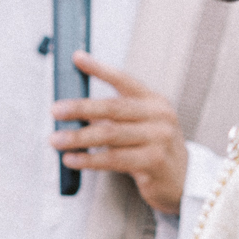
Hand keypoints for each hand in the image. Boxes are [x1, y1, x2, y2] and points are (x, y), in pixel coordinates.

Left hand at [52, 54, 189, 214]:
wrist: (183, 180)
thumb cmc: (152, 149)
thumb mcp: (141, 125)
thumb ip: (115, 116)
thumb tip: (74, 110)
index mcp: (153, 101)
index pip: (124, 80)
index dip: (99, 69)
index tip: (77, 58)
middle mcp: (159, 116)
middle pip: (113, 108)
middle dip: (81, 108)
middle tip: (55, 110)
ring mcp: (159, 139)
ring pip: (110, 135)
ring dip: (78, 137)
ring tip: (56, 139)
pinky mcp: (154, 163)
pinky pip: (113, 159)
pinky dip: (89, 159)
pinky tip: (71, 159)